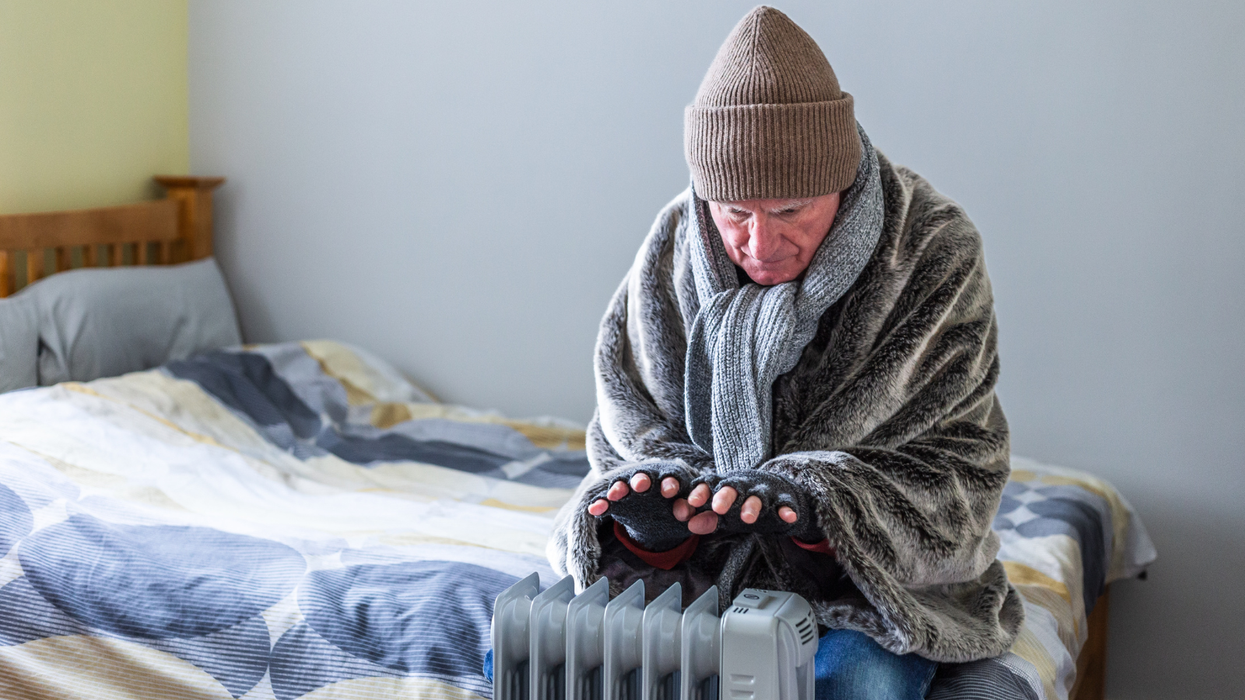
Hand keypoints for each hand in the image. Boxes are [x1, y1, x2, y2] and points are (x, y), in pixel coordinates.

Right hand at [586, 463, 700, 551]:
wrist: (663, 518)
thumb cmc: (682, 513)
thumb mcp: (695, 518)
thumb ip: (704, 519)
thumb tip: (707, 520)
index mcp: (673, 481)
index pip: (673, 477)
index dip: (671, 483)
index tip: (669, 492)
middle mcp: (652, 481)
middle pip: (646, 476)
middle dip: (643, 479)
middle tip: (640, 485)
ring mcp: (632, 489)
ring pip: (625, 484)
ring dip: (620, 486)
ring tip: (615, 493)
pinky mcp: (618, 499)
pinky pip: (607, 499)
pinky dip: (601, 503)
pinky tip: (595, 509)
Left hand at [683, 472, 819, 540]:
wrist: (775, 489)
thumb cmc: (741, 502)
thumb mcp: (723, 513)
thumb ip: (707, 518)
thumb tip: (690, 525)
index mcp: (724, 486)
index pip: (709, 485)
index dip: (701, 493)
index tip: (693, 502)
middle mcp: (743, 485)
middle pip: (732, 487)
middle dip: (725, 496)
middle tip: (718, 508)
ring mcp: (763, 491)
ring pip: (757, 496)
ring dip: (752, 506)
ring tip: (748, 518)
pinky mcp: (782, 498)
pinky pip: (784, 503)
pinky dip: (786, 509)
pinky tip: (789, 517)